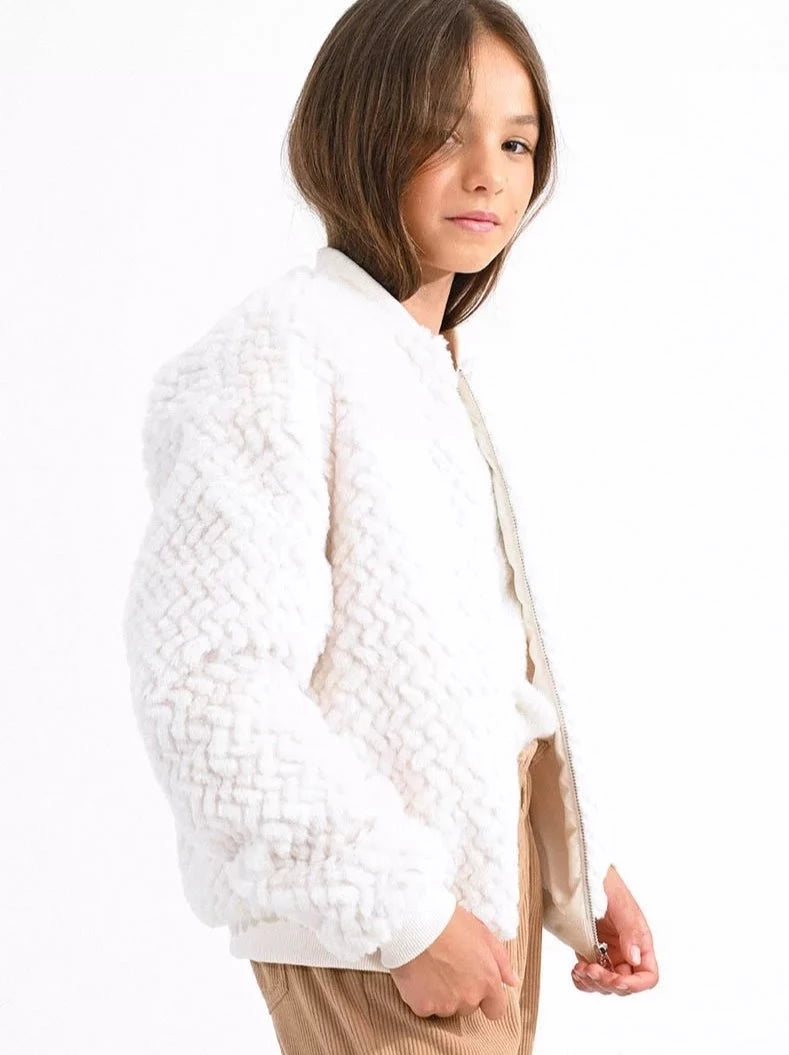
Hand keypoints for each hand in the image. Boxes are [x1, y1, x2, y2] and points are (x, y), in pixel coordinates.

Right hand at [389, 904, 517, 1020]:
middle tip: (448, 966)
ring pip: (446, 1008)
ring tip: (431, 967)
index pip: (496, 1010)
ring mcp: (445, 1005)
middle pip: (469, 1006)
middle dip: (461, 991)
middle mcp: (469, 998)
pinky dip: (421, 996)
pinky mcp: (422, 1007)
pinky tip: (418, 975)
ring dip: (441, 994)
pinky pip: (425, 1008)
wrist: (414, 923)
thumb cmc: (449, 922)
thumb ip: (501, 961)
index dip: (487, 999)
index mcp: (487, 980)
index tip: (476, 986)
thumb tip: (513, 981)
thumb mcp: (482, 933)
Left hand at [571, 865, 658, 996]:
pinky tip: (576, 970)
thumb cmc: (608, 885)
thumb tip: (635, 957)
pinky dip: (583, 980)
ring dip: (593, 983)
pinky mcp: (590, 952)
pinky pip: (590, 977)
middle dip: (608, 983)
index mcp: (640, 943)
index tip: (616, 980)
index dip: (634, 985)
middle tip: (591, 969)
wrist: (585, 873)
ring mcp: (608, 954)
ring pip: (606, 985)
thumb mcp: (622, 906)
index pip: (647, 976)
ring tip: (581, 969)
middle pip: (624, 986)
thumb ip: (631, 932)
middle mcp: (626, 952)